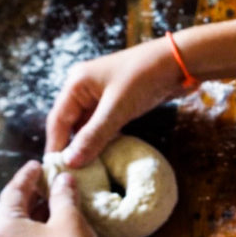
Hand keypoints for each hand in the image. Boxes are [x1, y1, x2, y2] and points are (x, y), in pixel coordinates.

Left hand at [0, 161, 113, 236]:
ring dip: (32, 211)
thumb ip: (63, 195)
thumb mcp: (69, 220)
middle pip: (8, 210)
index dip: (28, 176)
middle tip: (47, 179)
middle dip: (28, 194)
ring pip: (13, 227)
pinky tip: (52, 221)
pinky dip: (32, 228)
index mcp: (1, 229)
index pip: (12, 193)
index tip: (38, 164)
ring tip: (54, 198)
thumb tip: (63, 178)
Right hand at [45, 36, 183, 167]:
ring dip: (89, 143)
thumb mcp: (118, 108)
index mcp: (77, 83)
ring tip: (88, 169)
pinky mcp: (120, 100)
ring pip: (89, 124)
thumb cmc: (145, 77)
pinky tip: (106, 154)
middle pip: (71, 123)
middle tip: (72, 174)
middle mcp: (85, 88)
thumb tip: (71, 161)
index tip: (56, 170)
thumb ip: (94, 135)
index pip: (58, 120)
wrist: (180, 62)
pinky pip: (105, 123)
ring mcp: (103, 94)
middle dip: (72, 146)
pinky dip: (104, 137)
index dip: (56, 145)